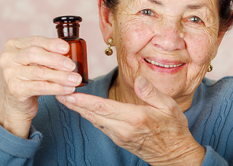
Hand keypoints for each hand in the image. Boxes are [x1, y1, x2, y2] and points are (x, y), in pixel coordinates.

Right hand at [0, 36, 82, 138]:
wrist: (14, 103)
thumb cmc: (28, 78)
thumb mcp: (35, 62)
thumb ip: (47, 54)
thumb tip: (69, 52)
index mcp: (13, 46)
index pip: (35, 41)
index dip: (52, 44)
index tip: (67, 48)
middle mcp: (7, 58)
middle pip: (35, 54)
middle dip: (56, 60)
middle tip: (72, 66)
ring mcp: (9, 74)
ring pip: (39, 72)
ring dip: (60, 76)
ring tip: (75, 79)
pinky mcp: (15, 89)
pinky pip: (40, 87)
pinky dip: (56, 88)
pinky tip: (68, 89)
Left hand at [57, 76, 204, 164]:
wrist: (174, 154)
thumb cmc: (173, 128)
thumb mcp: (169, 106)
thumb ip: (151, 92)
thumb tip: (138, 79)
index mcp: (134, 118)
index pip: (104, 107)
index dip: (85, 101)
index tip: (69, 94)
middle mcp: (123, 129)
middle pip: (93, 114)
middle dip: (74, 104)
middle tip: (58, 93)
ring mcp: (119, 136)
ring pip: (94, 120)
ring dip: (79, 110)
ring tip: (65, 98)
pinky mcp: (118, 139)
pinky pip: (100, 125)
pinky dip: (89, 116)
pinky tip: (82, 109)